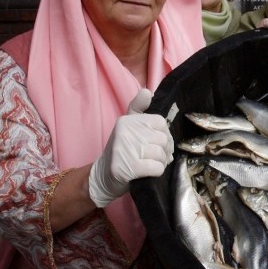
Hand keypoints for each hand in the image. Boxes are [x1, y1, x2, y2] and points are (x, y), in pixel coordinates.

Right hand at [88, 89, 173, 207]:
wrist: (102, 177)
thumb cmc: (121, 151)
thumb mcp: (128, 128)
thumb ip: (138, 109)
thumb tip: (147, 91)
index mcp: (127, 120)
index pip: (160, 122)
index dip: (164, 134)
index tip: (157, 142)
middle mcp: (124, 132)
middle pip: (163, 139)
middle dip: (164, 151)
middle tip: (155, 157)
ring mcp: (125, 150)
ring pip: (161, 154)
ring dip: (160, 163)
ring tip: (150, 164)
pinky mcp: (128, 168)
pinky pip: (157, 167)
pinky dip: (157, 172)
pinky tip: (148, 172)